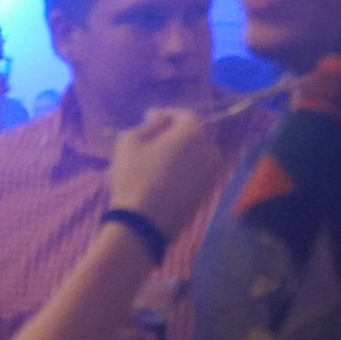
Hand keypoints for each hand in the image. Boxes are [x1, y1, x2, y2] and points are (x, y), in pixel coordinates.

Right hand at [108, 108, 225, 239]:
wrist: (143, 225)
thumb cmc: (134, 178)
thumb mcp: (129, 141)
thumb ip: (150, 124)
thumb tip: (162, 120)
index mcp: (192, 135)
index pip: (185, 115)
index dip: (167, 114)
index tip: (149, 118)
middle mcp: (209, 152)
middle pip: (193, 135)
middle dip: (175, 134)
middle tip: (152, 140)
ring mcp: (211, 176)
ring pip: (196, 156)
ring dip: (180, 153)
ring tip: (157, 160)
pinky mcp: (206, 194)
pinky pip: (196, 173)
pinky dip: (184, 170)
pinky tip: (164, 177)